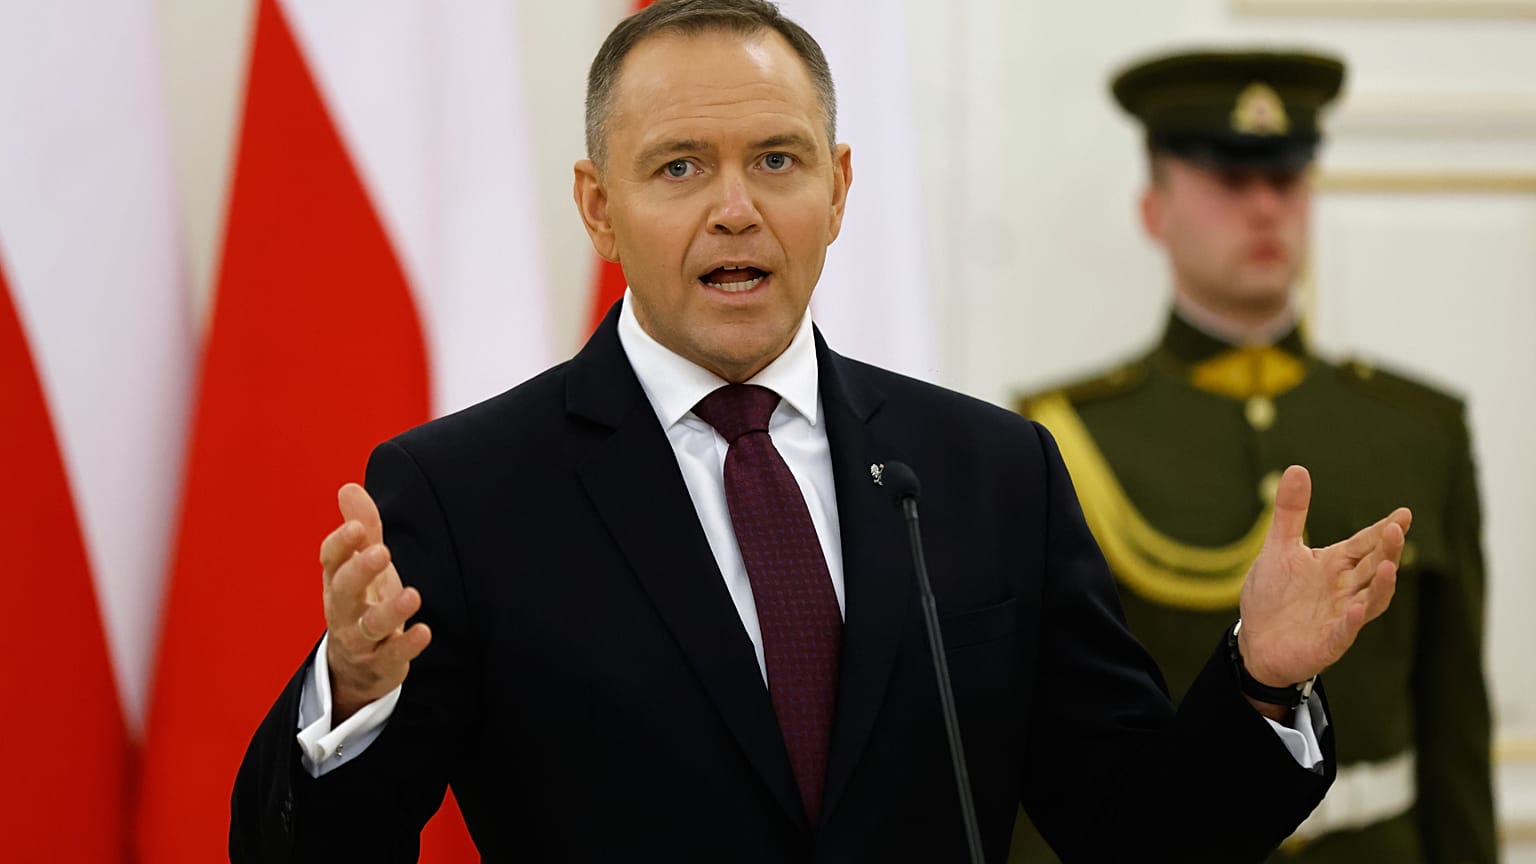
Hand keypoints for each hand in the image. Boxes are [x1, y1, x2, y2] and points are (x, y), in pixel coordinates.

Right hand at [320, 483, 431, 722]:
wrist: (356, 667)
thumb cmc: (362, 602)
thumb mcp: (362, 565)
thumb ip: (362, 528)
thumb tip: (349, 488)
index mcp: (337, 581)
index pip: (330, 560)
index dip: (341, 544)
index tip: (357, 527)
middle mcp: (343, 609)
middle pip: (343, 590)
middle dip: (359, 571)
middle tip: (381, 551)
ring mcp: (360, 639)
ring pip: (369, 626)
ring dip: (390, 611)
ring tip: (413, 595)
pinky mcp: (381, 663)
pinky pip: (392, 656)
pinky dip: (408, 646)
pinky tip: (424, 631)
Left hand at [1237, 465, 1410, 688]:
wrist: (1255, 641)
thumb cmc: (1273, 595)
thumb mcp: (1279, 548)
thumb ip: (1291, 513)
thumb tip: (1297, 468)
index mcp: (1334, 565)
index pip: (1364, 544)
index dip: (1383, 529)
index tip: (1404, 513)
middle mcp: (1344, 589)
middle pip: (1372, 567)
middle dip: (1386, 550)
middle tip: (1397, 529)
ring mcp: (1339, 616)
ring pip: (1370, 600)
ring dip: (1380, 585)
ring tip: (1388, 566)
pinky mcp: (1328, 642)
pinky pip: (1344, 632)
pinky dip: (1351, 621)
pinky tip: (1356, 609)